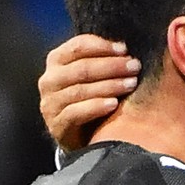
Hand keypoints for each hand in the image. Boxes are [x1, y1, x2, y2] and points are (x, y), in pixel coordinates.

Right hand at [39, 34, 140, 150]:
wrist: (80, 137)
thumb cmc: (91, 99)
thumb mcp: (93, 76)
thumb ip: (103, 60)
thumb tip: (127, 47)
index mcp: (57, 61)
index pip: (77, 46)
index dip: (102, 46)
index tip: (125, 49)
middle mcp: (49, 80)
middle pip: (81, 68)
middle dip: (111, 66)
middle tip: (135, 66)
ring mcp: (50, 103)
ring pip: (79, 90)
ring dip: (109, 85)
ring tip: (131, 84)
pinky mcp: (56, 125)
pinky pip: (75, 113)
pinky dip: (96, 107)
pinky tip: (114, 104)